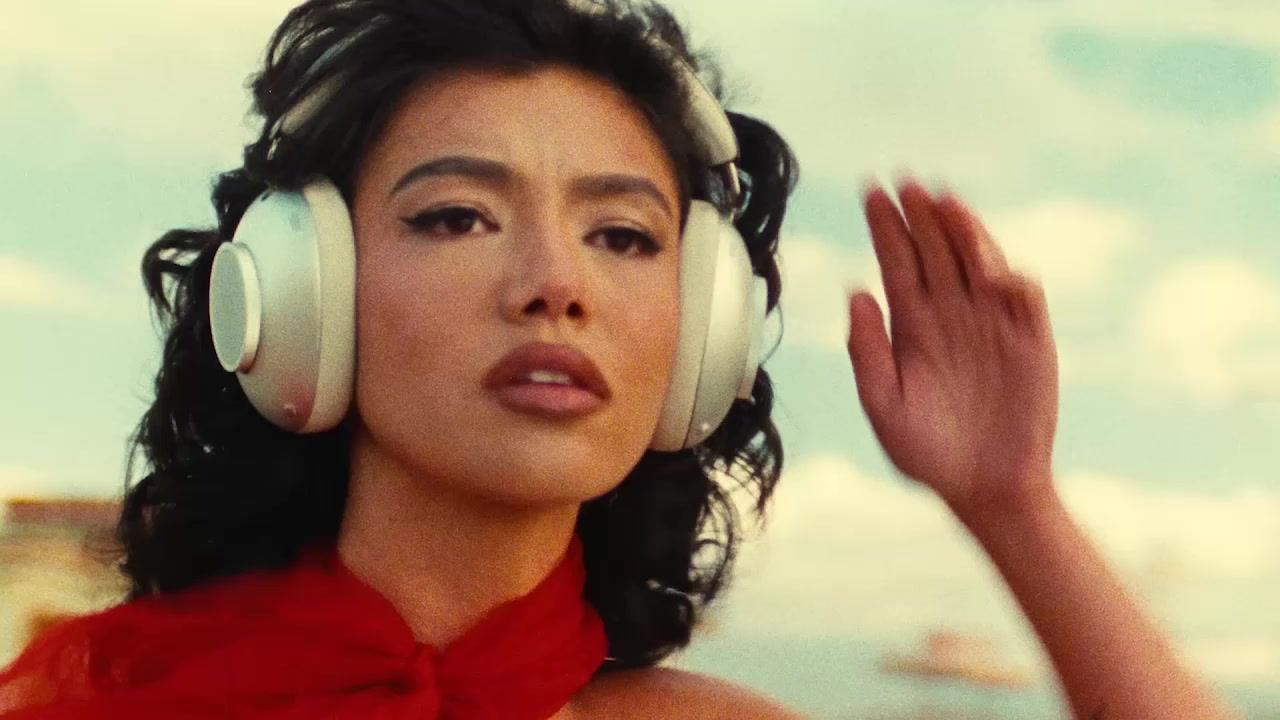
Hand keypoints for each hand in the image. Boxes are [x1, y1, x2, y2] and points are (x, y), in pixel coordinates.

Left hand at [845, 180, 1059, 516]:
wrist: (983, 489)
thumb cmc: (928, 452)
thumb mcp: (884, 405)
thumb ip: (866, 351)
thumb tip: (856, 291)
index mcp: (912, 326)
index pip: (898, 262)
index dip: (886, 227)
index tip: (871, 191)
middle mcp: (951, 315)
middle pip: (935, 251)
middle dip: (921, 216)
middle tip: (906, 181)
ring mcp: (992, 324)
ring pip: (978, 263)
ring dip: (964, 232)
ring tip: (945, 203)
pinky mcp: (1030, 341)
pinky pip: (1023, 300)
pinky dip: (1010, 281)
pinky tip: (989, 269)